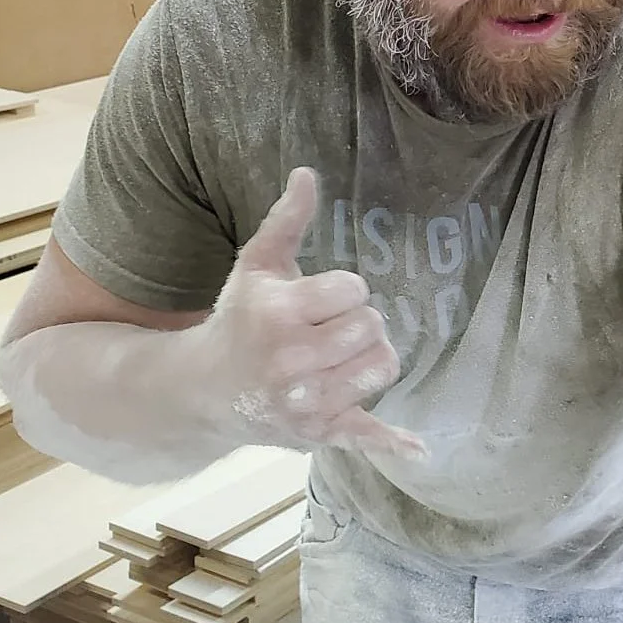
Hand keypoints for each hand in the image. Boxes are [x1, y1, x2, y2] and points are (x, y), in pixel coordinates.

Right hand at [196, 167, 420, 457]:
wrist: (203, 390)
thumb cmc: (238, 319)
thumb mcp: (257, 266)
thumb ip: (287, 220)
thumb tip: (307, 173)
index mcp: (279, 315)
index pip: (354, 290)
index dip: (343, 291)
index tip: (319, 300)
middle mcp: (292, 361)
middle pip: (373, 328)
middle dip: (356, 324)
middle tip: (327, 330)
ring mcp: (306, 403)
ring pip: (381, 368)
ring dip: (370, 359)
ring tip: (340, 357)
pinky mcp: (318, 434)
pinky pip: (365, 435)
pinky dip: (391, 442)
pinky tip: (419, 450)